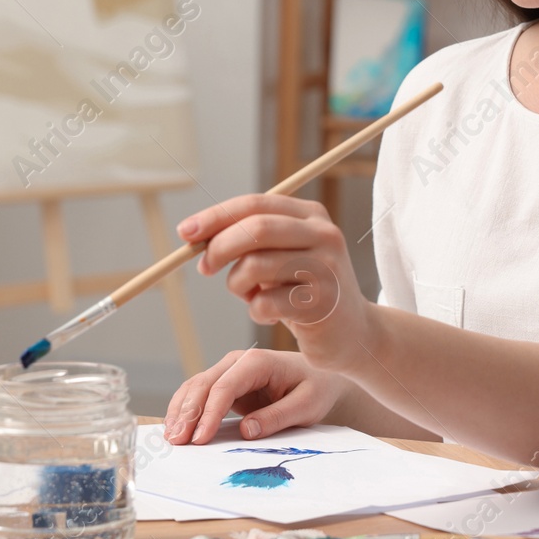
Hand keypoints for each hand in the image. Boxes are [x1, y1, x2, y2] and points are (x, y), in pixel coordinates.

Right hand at [163, 347, 347, 443]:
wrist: (321, 378)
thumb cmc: (316, 388)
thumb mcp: (306, 405)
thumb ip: (277, 416)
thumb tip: (245, 430)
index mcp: (258, 361)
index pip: (225, 387)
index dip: (209, 413)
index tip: (200, 439)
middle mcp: (238, 362)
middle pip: (203, 385)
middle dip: (187, 413)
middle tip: (176, 442)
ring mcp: (229, 372)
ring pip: (195, 387)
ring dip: (181, 411)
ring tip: (171, 438)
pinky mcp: (226, 384)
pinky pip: (200, 394)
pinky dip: (185, 410)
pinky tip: (176, 427)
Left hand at [177, 193, 373, 371]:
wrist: (353, 333)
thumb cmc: (305, 291)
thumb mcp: (282, 255)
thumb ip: (249, 239)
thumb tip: (195, 234)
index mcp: (312, 215)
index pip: (255, 204)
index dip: (215, 216)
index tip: (185, 232)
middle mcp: (324, 235)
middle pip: (255, 229)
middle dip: (218, 248)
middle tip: (205, 267)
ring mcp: (326, 268)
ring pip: (254, 266)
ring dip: (237, 285)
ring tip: (249, 296)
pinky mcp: (321, 303)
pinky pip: (264, 303)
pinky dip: (255, 312)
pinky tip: (269, 316)